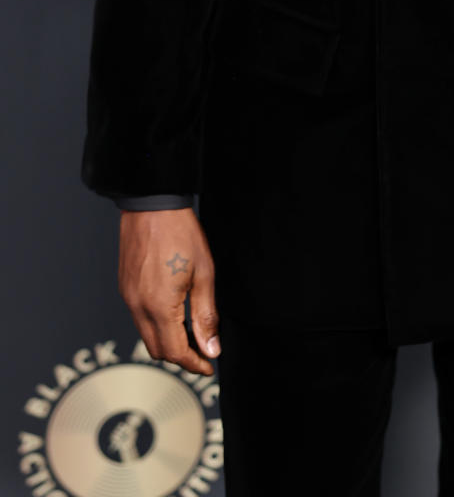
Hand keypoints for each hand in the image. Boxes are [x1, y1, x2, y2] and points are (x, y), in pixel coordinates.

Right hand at [118, 208, 218, 374]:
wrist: (152, 206)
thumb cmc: (180, 234)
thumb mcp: (204, 274)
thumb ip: (206, 315)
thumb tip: (211, 347)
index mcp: (159, 307)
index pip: (176, 352)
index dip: (194, 364)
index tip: (208, 366)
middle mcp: (138, 307)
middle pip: (158, 351)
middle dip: (181, 357)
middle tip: (203, 351)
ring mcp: (128, 298)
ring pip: (147, 337)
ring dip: (168, 342)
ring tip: (191, 333)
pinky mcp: (125, 288)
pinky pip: (139, 319)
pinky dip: (156, 326)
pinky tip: (174, 314)